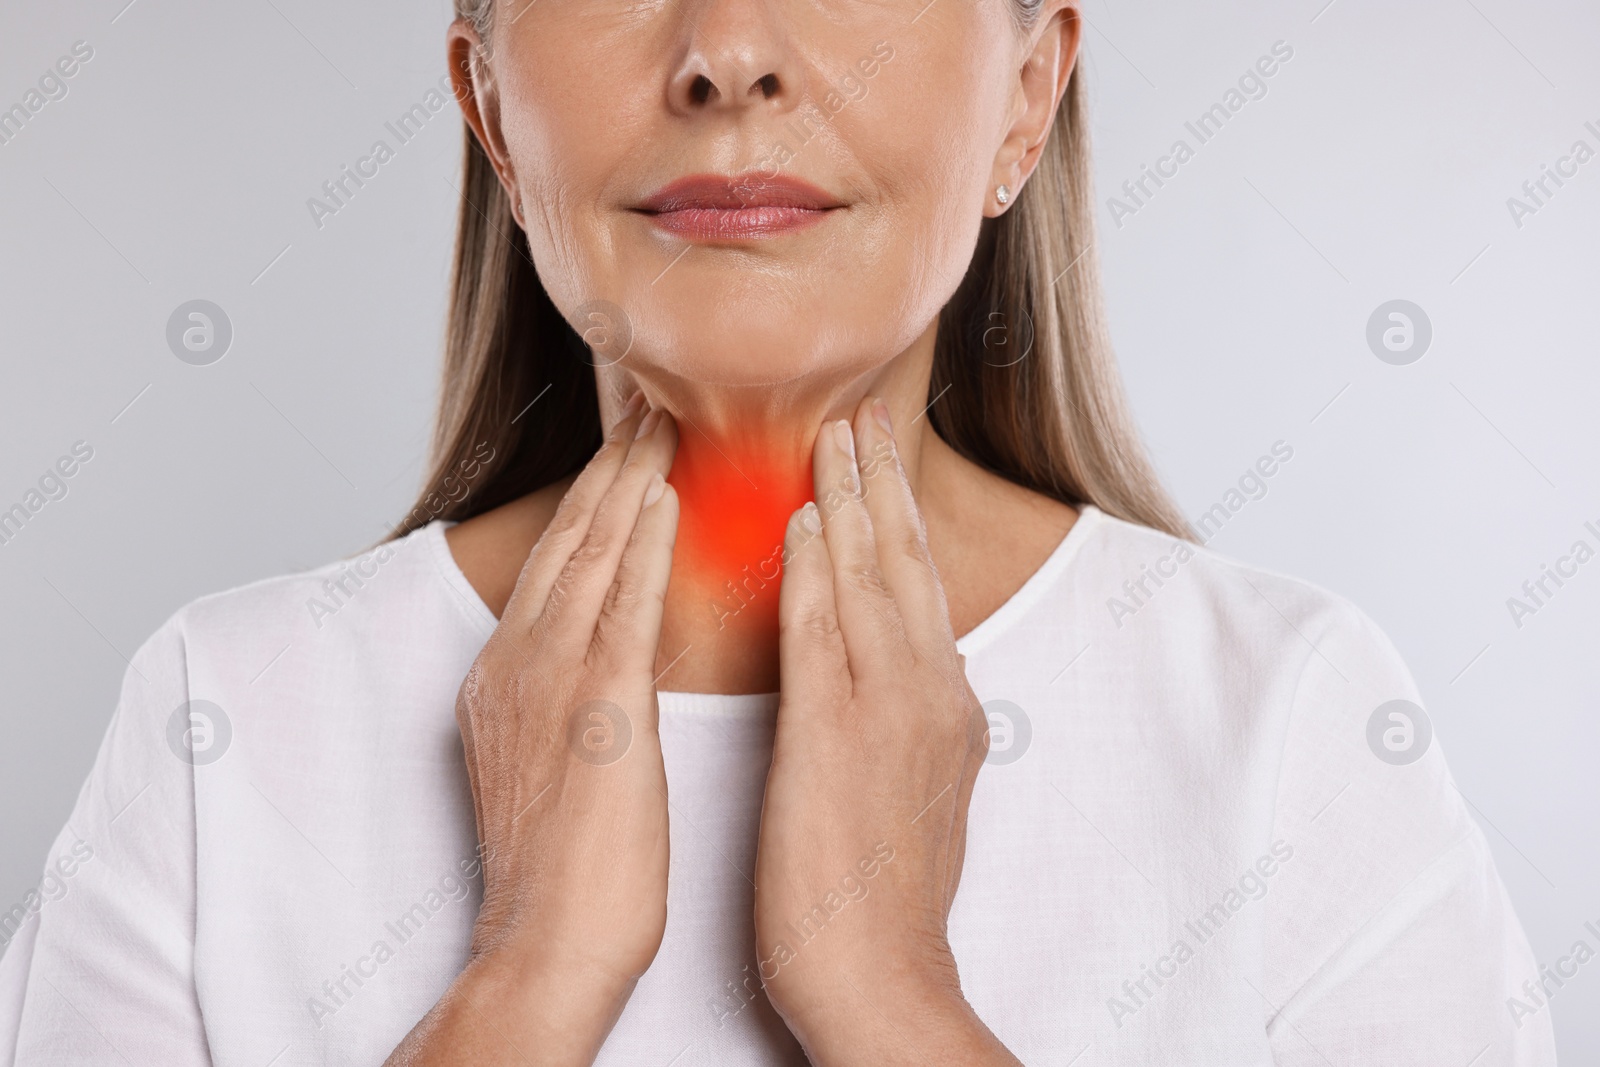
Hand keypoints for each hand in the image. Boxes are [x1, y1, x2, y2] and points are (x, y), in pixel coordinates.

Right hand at [386, 395, 679, 1065]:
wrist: (546, 945)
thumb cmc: (567, 874)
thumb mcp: (557, 765)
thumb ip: (575, 702)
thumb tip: (611, 667)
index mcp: (507, 677)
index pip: (556, 566)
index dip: (591, 502)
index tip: (625, 452)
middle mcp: (516, 663)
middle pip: (567, 541)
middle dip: (606, 469)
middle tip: (644, 405)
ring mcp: (547, 680)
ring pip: (588, 554)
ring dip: (624, 480)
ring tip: (658, 420)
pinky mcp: (593, 707)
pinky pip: (619, 603)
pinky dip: (639, 542)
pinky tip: (663, 495)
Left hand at [753, 397, 1016, 1064]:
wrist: (882, 976)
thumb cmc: (882, 898)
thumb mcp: (918, 791)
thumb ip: (911, 723)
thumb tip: (905, 683)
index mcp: (943, 704)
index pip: (918, 588)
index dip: (897, 517)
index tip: (879, 461)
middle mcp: (928, 690)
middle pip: (904, 563)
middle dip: (882, 482)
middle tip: (865, 412)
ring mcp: (889, 707)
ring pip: (869, 577)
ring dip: (849, 498)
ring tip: (835, 433)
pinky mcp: (839, 733)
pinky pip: (823, 629)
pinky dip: (813, 567)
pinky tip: (799, 517)